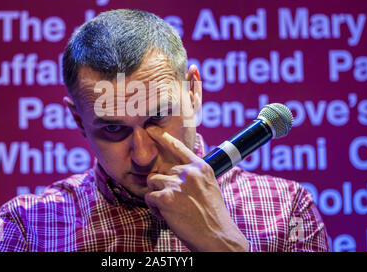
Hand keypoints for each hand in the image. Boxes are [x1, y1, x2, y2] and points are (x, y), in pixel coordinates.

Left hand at [145, 126, 248, 251]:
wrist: (218, 237)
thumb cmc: (213, 216)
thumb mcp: (209, 187)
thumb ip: (194, 176)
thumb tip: (175, 172)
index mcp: (201, 167)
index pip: (178, 147)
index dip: (162, 137)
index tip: (151, 129)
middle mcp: (189, 172)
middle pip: (161, 170)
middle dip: (163, 185)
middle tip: (174, 202)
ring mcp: (177, 184)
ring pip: (152, 182)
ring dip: (157, 196)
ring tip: (170, 209)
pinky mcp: (167, 198)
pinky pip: (149, 197)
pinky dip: (154, 208)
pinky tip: (166, 216)